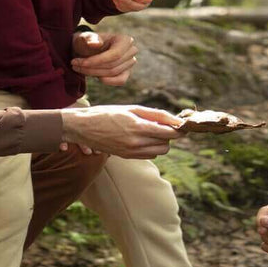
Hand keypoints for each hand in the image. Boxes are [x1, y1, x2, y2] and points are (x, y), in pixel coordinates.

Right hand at [61, 104, 182, 158]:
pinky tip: (144, 137)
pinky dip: (152, 147)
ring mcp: (131, 152)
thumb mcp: (132, 108)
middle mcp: (136, 143)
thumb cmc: (107, 113)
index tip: (183, 124)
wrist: (84, 127)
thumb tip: (175, 119)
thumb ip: (155, 114)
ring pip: (159, 152)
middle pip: (166, 145)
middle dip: (169, 136)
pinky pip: (149, 155)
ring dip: (161, 142)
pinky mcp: (127, 157)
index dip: (179, 129)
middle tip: (165, 125)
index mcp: (138, 127)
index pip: (168, 133)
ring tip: (153, 130)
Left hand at [71, 31, 136, 85]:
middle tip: (74, 66)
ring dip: (94, 73)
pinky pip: (120, 80)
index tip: (78, 63)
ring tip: (79, 69)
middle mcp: (131, 50)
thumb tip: (95, 44)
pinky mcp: (126, 72)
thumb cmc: (87, 41)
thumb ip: (89, 38)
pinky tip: (94, 76)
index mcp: (125, 39)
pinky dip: (106, 80)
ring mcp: (130, 62)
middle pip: (112, 65)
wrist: (88, 48)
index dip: (96, 61)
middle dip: (92, 68)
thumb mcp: (84, 37)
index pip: (114, 55)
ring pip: (113, 73)